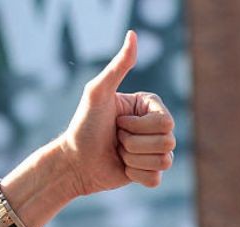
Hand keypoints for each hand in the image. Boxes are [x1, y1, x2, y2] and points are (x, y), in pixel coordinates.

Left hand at [58, 30, 176, 194]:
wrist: (72, 161)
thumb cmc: (83, 125)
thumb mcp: (97, 93)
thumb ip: (118, 66)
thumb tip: (133, 34)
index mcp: (150, 107)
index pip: (165, 122)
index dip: (137, 127)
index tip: (116, 122)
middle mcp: (156, 127)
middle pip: (168, 142)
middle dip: (133, 144)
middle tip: (115, 139)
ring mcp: (154, 150)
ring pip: (163, 161)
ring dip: (133, 159)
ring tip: (117, 152)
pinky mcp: (149, 172)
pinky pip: (156, 179)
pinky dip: (135, 175)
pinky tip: (121, 168)